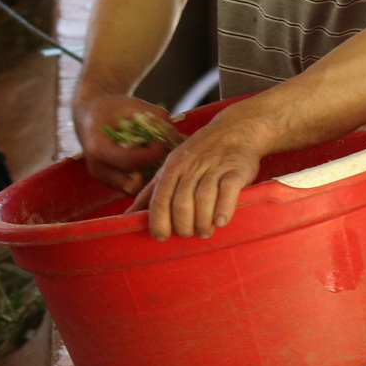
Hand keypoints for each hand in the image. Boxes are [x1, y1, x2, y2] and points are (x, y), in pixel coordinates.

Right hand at [77, 93, 174, 195]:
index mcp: (98, 148)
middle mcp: (97, 168)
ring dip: (150, 179)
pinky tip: (153, 165)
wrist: (88, 115)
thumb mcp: (133, 104)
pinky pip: (131, 188)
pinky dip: (144, 180)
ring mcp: (102, 178)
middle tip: (167, 158)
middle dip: (154, 173)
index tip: (163, 143)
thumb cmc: (111, 108)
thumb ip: (156, 116)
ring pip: (134, 190)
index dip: (152, 154)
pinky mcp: (109, 183)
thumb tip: (177, 135)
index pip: (130, 161)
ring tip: (161, 162)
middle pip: (133, 182)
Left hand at [137, 100, 272, 239]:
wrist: (235, 129)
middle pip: (181, 203)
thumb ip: (152, 192)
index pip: (160, 198)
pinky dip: (223, 209)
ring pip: (203, 199)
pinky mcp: (236, 169)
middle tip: (188, 235)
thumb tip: (129, 216)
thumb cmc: (199, 154)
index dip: (158, 221)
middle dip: (182, 226)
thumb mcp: (171, 167)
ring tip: (204, 232)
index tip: (161, 236)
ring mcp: (214, 167)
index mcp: (172, 167)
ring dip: (202, 222)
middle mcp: (191, 167)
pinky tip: (220, 222)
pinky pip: (228, 190)